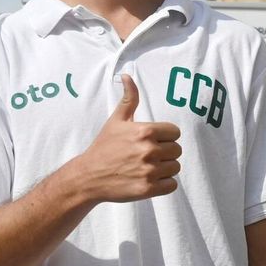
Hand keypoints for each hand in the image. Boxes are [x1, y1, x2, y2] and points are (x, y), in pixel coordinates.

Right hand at [72, 75, 180, 203]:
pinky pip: (171, 185)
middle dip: (165, 153)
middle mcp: (149, 150)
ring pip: (175, 167)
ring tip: (147, 168)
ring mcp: (149, 171)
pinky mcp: (148, 189)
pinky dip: (164, 184)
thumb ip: (129, 98)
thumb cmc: (104, 147)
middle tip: (148, 156)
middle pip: (177, 150)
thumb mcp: (116, 120)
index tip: (152, 141)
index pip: (175, 132)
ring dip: (165, 168)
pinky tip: (149, 179)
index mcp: (144, 131)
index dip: (165, 136)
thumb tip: (127, 76)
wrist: (89, 176)